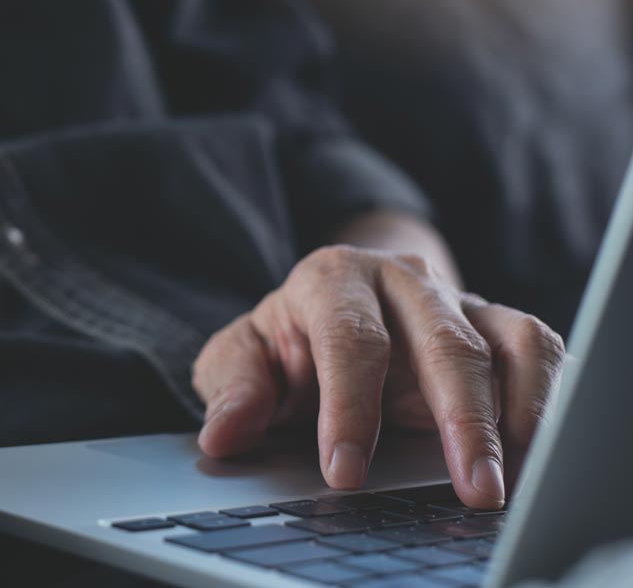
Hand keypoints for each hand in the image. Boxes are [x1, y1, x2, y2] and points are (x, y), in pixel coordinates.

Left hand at [192, 245, 564, 508]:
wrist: (332, 306)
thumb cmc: (286, 343)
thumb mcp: (242, 358)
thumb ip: (233, 390)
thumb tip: (223, 434)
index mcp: (333, 279)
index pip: (352, 340)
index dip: (350, 408)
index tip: (345, 472)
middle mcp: (403, 280)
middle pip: (444, 341)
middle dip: (460, 420)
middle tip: (470, 489)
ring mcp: (458, 299)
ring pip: (506, 343)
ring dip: (514, 417)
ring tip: (508, 483)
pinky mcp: (498, 325)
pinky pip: (539, 353)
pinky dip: (544, 403)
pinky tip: (532, 457)